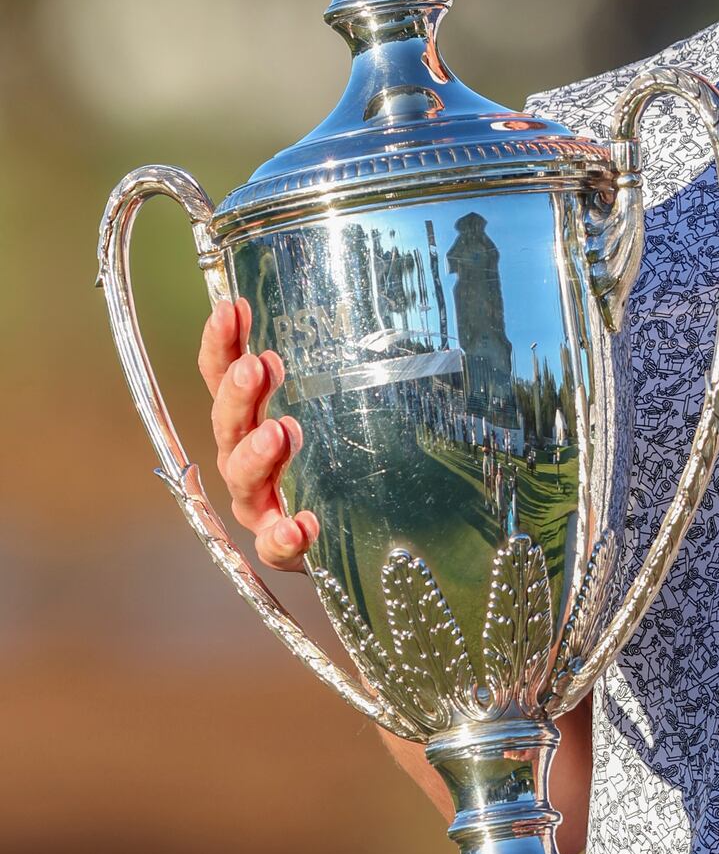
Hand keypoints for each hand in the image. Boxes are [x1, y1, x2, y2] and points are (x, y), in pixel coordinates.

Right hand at [197, 296, 318, 571]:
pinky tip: (302, 524)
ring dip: (257, 454)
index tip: (232, 308)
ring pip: (244, 478)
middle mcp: (244, 459)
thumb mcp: (333, 406)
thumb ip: (334, 370)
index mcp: (248, 420)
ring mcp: (259, 504)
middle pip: (229, 424)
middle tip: (256, 366)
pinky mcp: (280, 546)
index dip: (222, 344)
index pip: (224, 376)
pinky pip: (275, 545)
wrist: (337, 534)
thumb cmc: (329, 458)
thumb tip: (362, 313)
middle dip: (239, 393)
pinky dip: (286, 536)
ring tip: (279, 433)